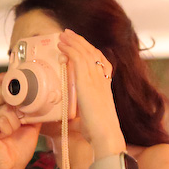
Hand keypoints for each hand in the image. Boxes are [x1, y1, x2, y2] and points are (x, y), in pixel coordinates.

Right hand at [0, 73, 40, 168]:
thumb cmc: (21, 147)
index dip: (8, 80)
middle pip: (1, 91)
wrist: (13, 166)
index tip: (19, 83)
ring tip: (15, 131)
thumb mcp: (32, 125)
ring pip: (6, 109)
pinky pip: (1, 120)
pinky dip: (8, 128)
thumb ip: (35, 111)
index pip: (1, 85)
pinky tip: (7, 136)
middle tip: (20, 113)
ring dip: (16, 122)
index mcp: (4, 108)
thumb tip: (46, 98)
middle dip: (13, 99)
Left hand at [57, 29, 125, 157]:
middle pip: (92, 52)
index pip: (100, 61)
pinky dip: (69, 49)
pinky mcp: (86, 82)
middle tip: (68, 34)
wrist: (106, 134)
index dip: (90, 50)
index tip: (81, 45)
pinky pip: (78, 59)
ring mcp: (96, 79)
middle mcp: (102, 79)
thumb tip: (70, 118)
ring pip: (85, 52)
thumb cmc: (98, 131)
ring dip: (73, 41)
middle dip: (80, 41)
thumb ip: (82, 112)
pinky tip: (62, 45)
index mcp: (105, 86)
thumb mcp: (90, 117)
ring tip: (63, 35)